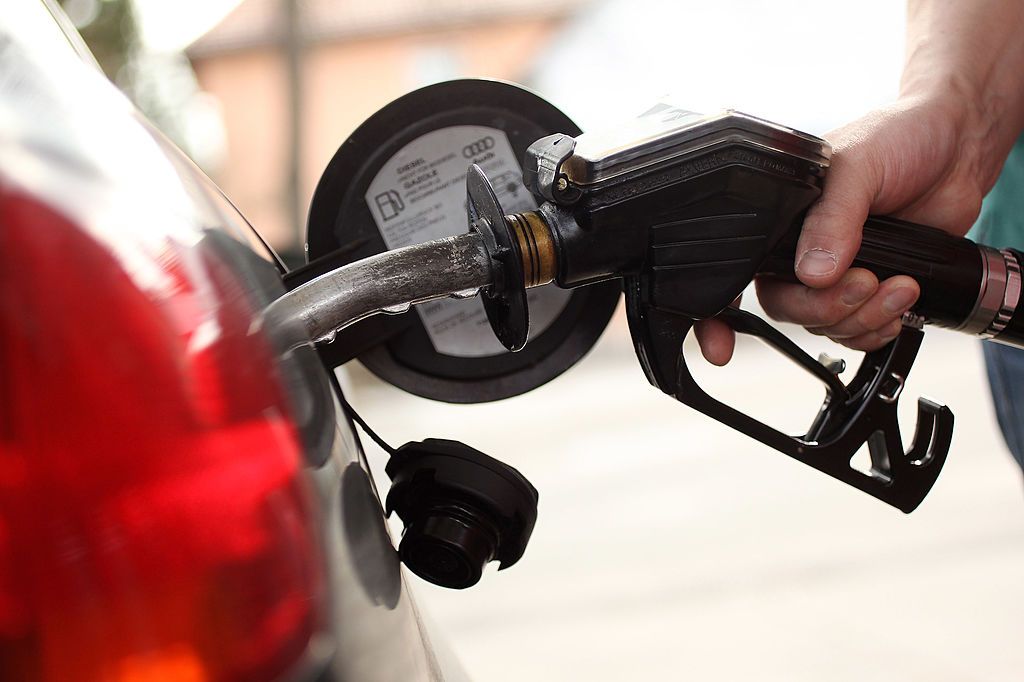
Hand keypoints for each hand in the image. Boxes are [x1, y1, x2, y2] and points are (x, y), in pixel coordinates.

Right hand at [696, 90, 992, 363]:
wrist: (961, 142)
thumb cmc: (900, 134)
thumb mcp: (857, 167)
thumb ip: (833, 219)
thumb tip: (814, 273)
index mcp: (781, 218)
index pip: (744, 270)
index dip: (735, 310)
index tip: (741, 336)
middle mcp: (800, 248)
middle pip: (788, 307)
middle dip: (828, 307)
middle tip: (866, 283)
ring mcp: (836, 271)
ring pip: (826, 324)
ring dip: (862, 317)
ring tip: (901, 286)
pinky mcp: (871, 287)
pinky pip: (857, 330)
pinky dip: (877, 328)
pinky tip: (900, 307)